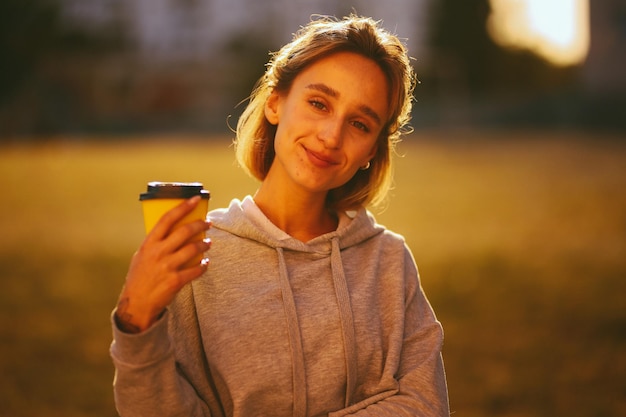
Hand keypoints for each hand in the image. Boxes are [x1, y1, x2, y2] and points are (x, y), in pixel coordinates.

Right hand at [115, 196, 211, 332]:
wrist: (136, 304)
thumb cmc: (140, 277)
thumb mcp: (142, 256)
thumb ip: (157, 243)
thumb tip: (176, 230)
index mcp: (148, 244)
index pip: (167, 219)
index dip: (183, 207)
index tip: (195, 199)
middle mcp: (158, 253)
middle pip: (184, 231)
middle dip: (200, 224)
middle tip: (208, 223)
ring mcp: (167, 267)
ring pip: (193, 249)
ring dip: (204, 244)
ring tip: (208, 243)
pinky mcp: (175, 281)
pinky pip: (196, 270)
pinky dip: (203, 265)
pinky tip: (205, 263)